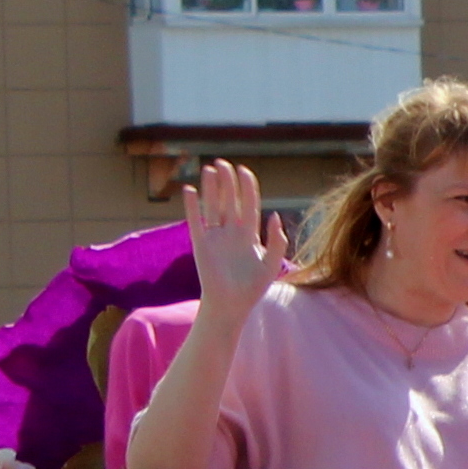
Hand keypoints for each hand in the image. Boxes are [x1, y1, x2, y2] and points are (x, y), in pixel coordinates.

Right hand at [183, 160, 288, 312]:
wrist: (231, 306)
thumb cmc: (251, 288)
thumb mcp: (271, 264)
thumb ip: (277, 241)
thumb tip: (275, 215)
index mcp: (249, 236)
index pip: (249, 205)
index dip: (247, 188)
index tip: (245, 170)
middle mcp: (231, 233)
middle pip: (230, 201)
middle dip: (228, 182)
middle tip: (224, 162)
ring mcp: (215, 237)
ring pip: (213, 207)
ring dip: (212, 188)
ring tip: (210, 168)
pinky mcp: (201, 245)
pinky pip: (195, 221)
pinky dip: (192, 206)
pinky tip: (190, 190)